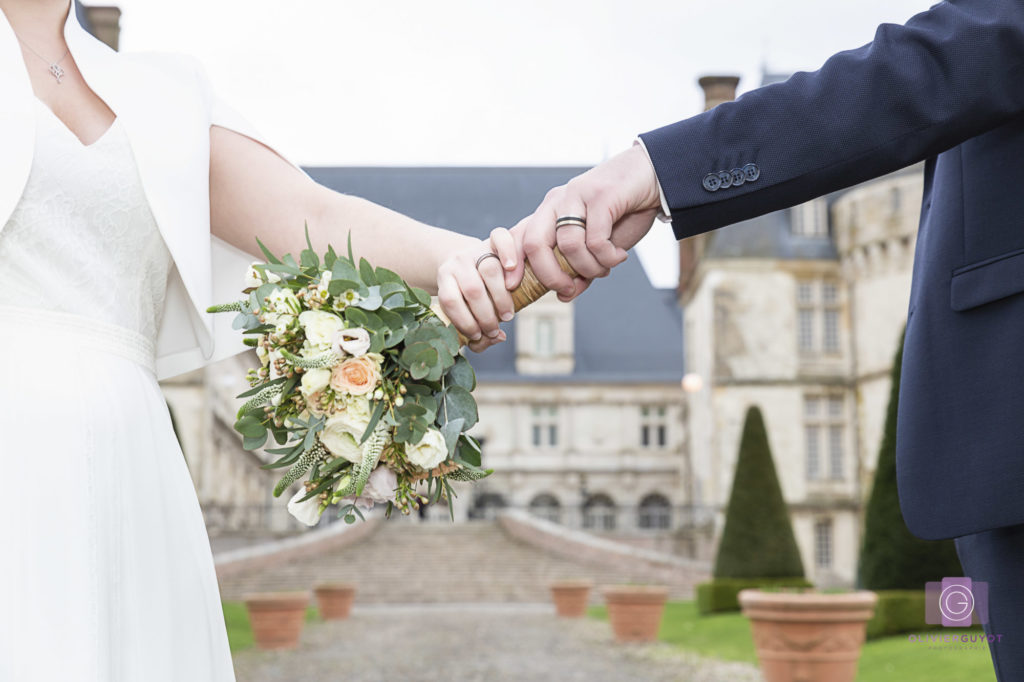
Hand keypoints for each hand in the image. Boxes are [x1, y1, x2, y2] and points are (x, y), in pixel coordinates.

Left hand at [436, 231, 519, 351]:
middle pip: (472, 289)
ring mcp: (476, 249)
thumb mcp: (463, 311)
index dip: (463, 321)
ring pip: (490, 271)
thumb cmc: (468, 295)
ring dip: (501, 298)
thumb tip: (498, 338)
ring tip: (507, 316)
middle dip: (485, 316)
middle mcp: (458, 261)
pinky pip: (501, 238)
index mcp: (444, 278)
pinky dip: (509, 252)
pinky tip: (513, 271)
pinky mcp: (493, 240)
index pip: (449, 300)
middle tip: (494, 330)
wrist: (469, 261)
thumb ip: (476, 331)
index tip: (476, 335)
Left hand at [502, 144, 661, 300]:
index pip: (517, 236)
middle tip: (568, 289)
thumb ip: (580, 268)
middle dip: (549, 276)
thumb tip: (565, 296)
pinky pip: (595, 240)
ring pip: (568, 246)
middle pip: (534, 243)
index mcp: (549, 212)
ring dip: (589, 268)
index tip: (513, 287)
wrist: (652, 176)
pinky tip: (619, 256)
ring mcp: (576, 196)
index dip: (510, 263)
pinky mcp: (599, 196)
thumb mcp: (598, 246)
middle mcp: (557, 202)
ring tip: (606, 269)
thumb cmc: (624, 212)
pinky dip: (607, 257)